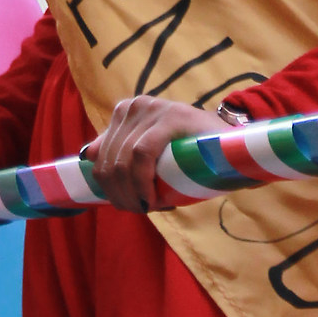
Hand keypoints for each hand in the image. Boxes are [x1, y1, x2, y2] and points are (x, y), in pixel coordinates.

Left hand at [91, 95, 221, 212]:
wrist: (230, 142)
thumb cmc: (188, 150)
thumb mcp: (149, 147)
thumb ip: (120, 148)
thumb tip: (87, 155)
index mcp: (125, 112)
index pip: (100, 157)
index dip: (109, 188)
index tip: (125, 205)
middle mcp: (134, 106)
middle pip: (111, 162)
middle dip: (121, 194)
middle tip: (141, 209)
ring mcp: (152, 109)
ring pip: (123, 161)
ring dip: (132, 193)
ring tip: (148, 206)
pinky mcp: (170, 117)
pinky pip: (142, 155)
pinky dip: (142, 182)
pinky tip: (152, 198)